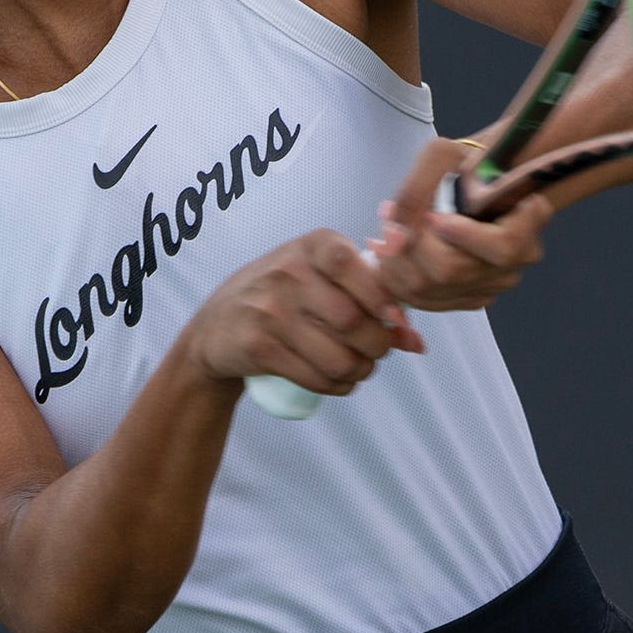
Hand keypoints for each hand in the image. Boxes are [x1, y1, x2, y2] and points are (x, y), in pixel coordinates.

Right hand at [188, 230, 424, 395]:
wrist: (216, 326)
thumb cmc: (283, 297)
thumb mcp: (321, 281)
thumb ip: (370, 299)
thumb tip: (416, 341)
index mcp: (312, 246)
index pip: (358, 266)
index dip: (385, 299)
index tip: (395, 320)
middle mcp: (288, 272)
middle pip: (354, 321)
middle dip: (377, 347)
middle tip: (377, 353)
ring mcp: (269, 309)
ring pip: (338, 355)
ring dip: (359, 372)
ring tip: (359, 369)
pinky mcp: (258, 346)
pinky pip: (314, 376)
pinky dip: (336, 386)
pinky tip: (338, 381)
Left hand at [369, 138, 553, 311]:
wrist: (476, 190)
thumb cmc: (464, 169)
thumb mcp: (445, 154)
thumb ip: (423, 180)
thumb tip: (397, 222)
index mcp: (526, 228)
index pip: (504, 245)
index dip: (464, 234)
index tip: (434, 216)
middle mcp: (510, 266)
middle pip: (453, 271)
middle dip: (411, 245)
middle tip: (390, 217)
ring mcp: (486, 288)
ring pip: (430, 289)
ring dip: (395, 258)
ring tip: (386, 228)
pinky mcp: (462, 300)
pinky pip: (420, 300)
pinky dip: (395, 275)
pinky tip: (388, 250)